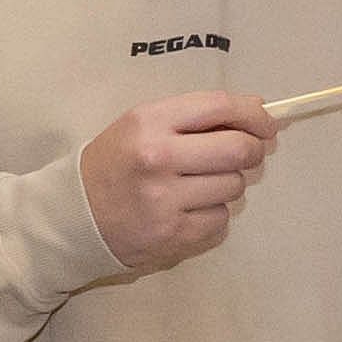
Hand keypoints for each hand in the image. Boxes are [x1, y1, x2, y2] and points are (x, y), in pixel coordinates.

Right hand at [79, 91, 274, 273]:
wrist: (75, 214)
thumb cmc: (115, 163)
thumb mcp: (142, 124)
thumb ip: (193, 116)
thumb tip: (255, 114)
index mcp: (150, 122)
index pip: (219, 107)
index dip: (253, 114)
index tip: (266, 123)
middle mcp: (158, 159)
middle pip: (237, 150)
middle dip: (252, 150)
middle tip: (246, 154)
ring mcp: (166, 200)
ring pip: (234, 186)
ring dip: (229, 183)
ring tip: (204, 183)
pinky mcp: (172, 234)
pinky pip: (221, 220)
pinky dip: (214, 213)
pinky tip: (192, 208)